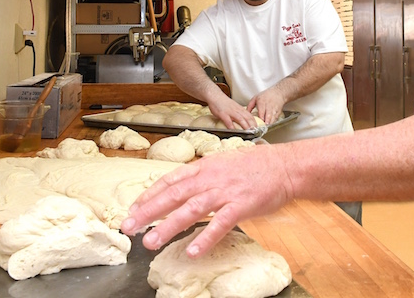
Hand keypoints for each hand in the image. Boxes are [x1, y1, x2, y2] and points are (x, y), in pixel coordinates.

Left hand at [120, 145, 292, 256]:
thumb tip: (182, 189)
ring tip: (150, 241)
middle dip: (148, 211)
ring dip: (169, 225)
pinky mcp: (242, 205)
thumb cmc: (255, 166)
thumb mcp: (224, 163)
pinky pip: (221, 223)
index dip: (150, 194)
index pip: (171, 180)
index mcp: (205, 166)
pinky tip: (193, 251)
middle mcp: (211, 177)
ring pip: (192, 208)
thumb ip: (203, 176)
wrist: (285, 166)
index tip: (133, 208)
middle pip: (174, 194)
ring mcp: (226, 191)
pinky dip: (206, 237)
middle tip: (128, 227)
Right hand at [208, 96, 258, 129]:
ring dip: (245, 126)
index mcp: (240, 109)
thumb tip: (243, 120)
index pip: (250, 115)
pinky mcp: (223, 114)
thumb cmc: (224, 103)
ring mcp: (230, 112)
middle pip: (247, 118)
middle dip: (252, 125)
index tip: (257, 127)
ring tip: (248, 131)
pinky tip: (233, 131)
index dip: (254, 122)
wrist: (216, 96)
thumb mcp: (234, 107)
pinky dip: (231, 126)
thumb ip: (239, 113)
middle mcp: (237, 110)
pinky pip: (228, 121)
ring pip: (240, 119)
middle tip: (255, 131)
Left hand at [247, 87, 286, 123]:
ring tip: (266, 128)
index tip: (259, 123)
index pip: (261, 111)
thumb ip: (250, 106)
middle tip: (263, 127)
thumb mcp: (256, 98)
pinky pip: (276, 118)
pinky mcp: (278, 111)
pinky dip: (273, 122)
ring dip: (269, 123)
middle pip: (268, 115)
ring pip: (272, 118)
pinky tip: (270, 125)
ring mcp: (274, 109)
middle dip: (266, 122)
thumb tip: (246, 114)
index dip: (261, 118)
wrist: (278, 92)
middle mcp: (268, 105)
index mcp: (262, 102)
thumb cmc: (266, 95)